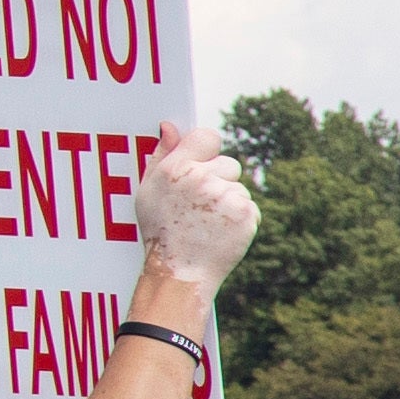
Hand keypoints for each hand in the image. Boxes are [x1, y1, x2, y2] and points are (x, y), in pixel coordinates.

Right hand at [132, 124, 254, 299]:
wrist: (180, 272)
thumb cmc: (161, 231)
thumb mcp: (149, 191)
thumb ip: (162, 155)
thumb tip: (170, 125)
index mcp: (176, 168)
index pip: (207, 137)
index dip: (208, 149)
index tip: (204, 162)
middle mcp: (202, 178)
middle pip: (228, 163)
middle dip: (219, 179)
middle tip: (200, 205)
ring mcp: (226, 196)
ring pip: (238, 187)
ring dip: (229, 201)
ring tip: (207, 223)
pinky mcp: (245, 214)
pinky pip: (249, 206)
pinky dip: (240, 218)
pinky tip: (221, 232)